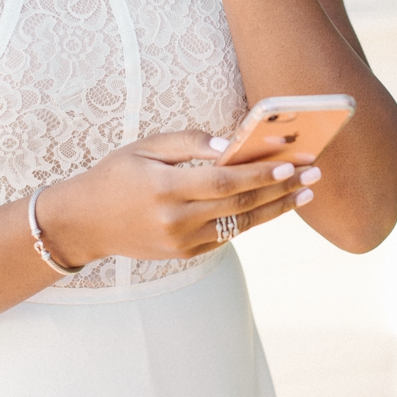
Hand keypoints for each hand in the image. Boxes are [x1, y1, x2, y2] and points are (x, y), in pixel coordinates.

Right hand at [38, 130, 321, 266]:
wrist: (83, 223)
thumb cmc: (115, 176)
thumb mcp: (145, 148)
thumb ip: (188, 143)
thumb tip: (230, 145)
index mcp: (165, 189)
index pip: (225, 182)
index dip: (262, 174)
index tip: (292, 162)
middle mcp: (176, 220)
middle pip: (241, 206)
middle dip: (281, 189)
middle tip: (313, 174)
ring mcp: (181, 242)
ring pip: (240, 225)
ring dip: (277, 209)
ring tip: (305, 192)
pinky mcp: (184, 254)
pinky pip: (227, 236)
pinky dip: (252, 221)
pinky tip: (274, 206)